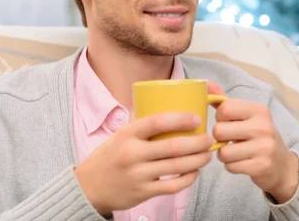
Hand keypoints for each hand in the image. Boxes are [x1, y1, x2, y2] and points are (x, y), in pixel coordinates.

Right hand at [74, 112, 213, 215]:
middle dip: (198, 142)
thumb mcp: (121, 135)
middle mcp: (132, 154)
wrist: (89, 187)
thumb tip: (172, 106)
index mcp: (128, 134)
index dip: (181, 119)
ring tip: (207, 154)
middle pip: (173, 146)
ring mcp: (138, 175)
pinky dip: (188, 178)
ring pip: (177, 166)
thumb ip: (143, 124)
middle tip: (209, 138)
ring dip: (198, 160)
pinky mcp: (143, 192)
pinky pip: (172, 186)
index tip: (197, 118)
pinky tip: (195, 172)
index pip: (157, 122)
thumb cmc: (111, 155)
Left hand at [210, 88, 298, 203]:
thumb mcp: (246, 116)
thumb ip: (225, 101)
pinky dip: (231, 166)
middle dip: (219, 138)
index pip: (225, 109)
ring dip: (224, 155)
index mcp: (259, 110)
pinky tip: (241, 162)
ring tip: (235, 152)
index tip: (227, 123)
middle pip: (219, 131)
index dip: (220, 118)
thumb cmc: (258, 136)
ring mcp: (264, 147)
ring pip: (223, 152)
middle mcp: (263, 126)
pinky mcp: (261, 166)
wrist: (282, 164)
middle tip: (229, 140)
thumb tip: (206, 84)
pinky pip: (230, 166)